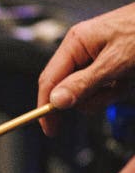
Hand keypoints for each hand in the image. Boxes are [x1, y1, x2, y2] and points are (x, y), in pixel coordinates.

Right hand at [38, 2, 134, 136]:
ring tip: (129, 80)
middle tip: (113, 93)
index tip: (50, 129)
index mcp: (75, 43)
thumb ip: (84, 83)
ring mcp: (95, 56)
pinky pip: (104, 85)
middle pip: (69, 87)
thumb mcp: (116, 62)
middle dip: (91, 97)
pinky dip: (118, 87)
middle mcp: (81, 49)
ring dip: (110, 93)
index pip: (49, 79)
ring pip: (89, 90)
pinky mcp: (109, 62)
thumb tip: (55, 101)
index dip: (46, 106)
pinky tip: (131, 78)